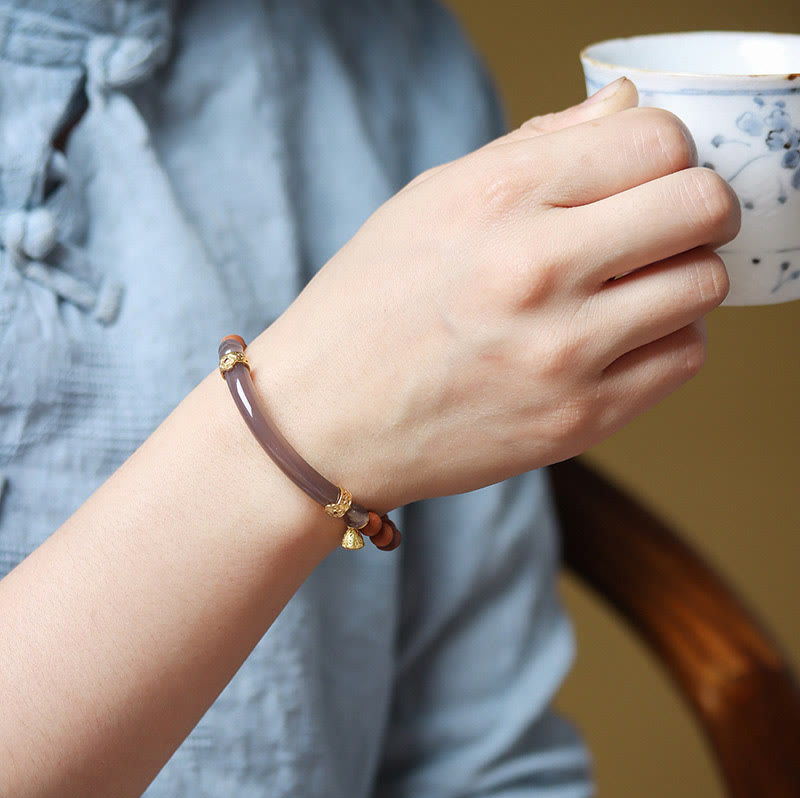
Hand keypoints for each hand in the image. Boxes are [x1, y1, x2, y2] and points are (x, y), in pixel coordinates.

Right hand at [249, 78, 739, 511]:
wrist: (323, 424)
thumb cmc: (364, 309)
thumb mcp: (428, 202)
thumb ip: (537, 147)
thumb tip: (626, 108)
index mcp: (497, 198)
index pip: (656, 139)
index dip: (666, 149)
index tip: (649, 170)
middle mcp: (537, 271)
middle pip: (702, 207)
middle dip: (697, 205)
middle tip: (665, 221)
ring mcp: (563, 354)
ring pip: (704, 286)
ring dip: (682, 275)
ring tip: (634, 285)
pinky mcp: (577, 421)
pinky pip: (682, 359)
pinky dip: (668, 338)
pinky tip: (622, 336)